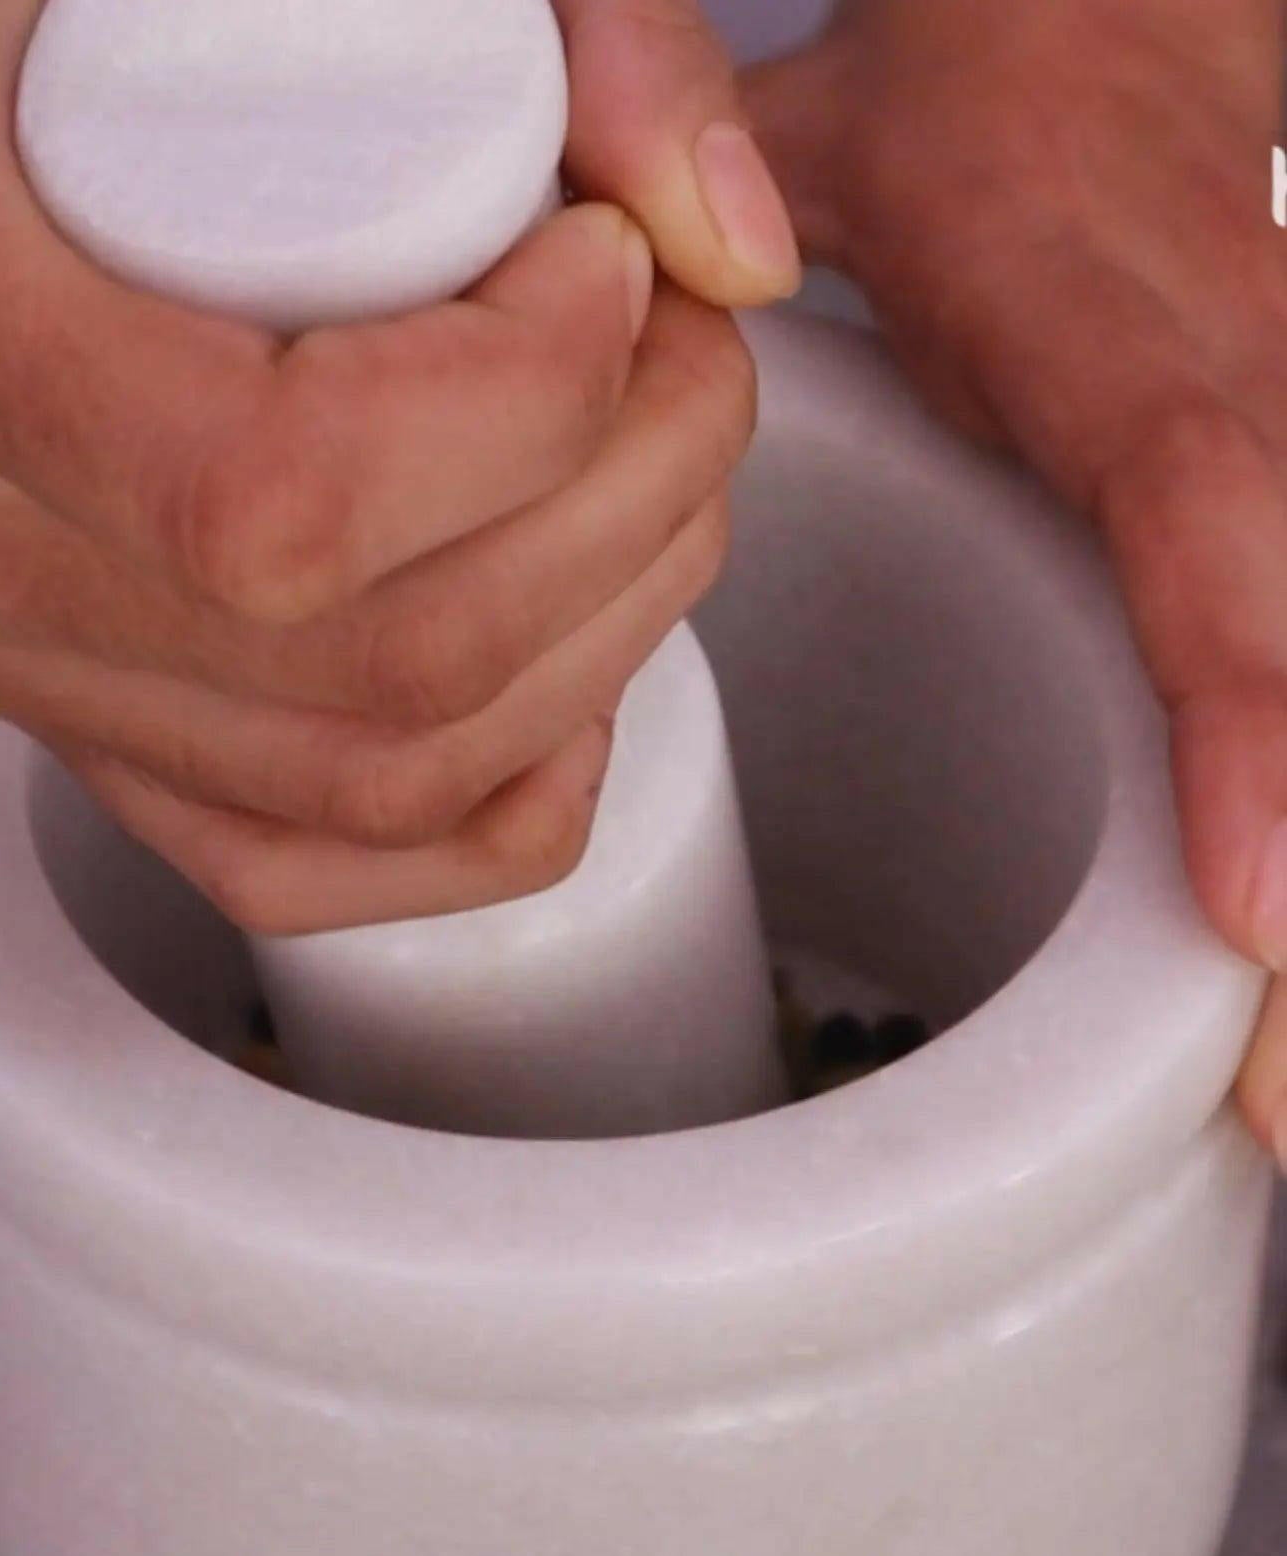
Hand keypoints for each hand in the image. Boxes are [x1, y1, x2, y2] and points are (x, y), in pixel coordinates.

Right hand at [0, 0, 787, 934]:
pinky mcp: (33, 703)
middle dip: (628, 516)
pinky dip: (478, 797)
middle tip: (684, 361)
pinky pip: (279, 857)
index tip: (610, 265)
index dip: (535, 407)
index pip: (288, 497)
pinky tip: (558, 678)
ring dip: (592, 649)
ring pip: (362, 782)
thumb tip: (728, 238)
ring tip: (652, 483)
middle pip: (378, 664)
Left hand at [744, 0, 1286, 1160]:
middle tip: (1281, 1105)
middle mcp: (1249, 385)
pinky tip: (1284, 986)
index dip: (1250, 714)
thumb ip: (703, 196)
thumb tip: (673, 293)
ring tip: (1286, 1098)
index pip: (1202, 513)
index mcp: (1109, 327)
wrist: (1117, 26)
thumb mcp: (814, 133)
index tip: (1260, 916)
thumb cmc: (956, 112)